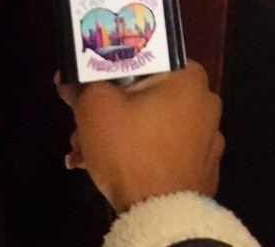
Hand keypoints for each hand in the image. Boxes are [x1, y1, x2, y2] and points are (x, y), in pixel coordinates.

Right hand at [56, 61, 224, 213]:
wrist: (161, 215)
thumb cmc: (131, 149)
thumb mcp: (96, 108)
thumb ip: (82, 85)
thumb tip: (68, 75)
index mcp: (189, 77)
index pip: (144, 59)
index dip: (109, 70)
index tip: (87, 85)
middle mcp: (205, 101)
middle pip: (145, 95)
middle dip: (108, 110)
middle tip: (80, 125)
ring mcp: (206, 137)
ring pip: (151, 124)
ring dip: (117, 134)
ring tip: (83, 153)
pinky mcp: (200, 166)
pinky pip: (163, 149)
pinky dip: (138, 154)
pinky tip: (108, 169)